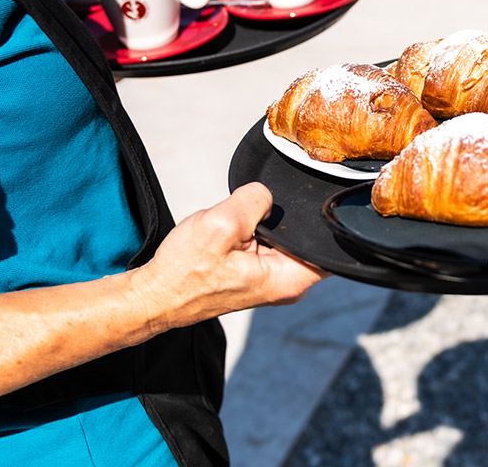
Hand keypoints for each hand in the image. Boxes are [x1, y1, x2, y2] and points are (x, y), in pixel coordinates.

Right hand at [132, 182, 327, 332]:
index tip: (313, 203)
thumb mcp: (221, 224)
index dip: (325, 221)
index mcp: (288, 279)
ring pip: (283, 234)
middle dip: (286, 217)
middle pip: (306, 236)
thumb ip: (254, 201)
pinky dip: (251, 228)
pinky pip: (266, 238)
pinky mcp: (256, 269)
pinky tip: (233, 230)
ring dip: (264, 222)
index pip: (331, 249)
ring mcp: (271, 276)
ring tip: (239, 224)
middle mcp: (286, 282)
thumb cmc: (183, 272)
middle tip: (257, 213)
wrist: (156, 293)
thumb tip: (267, 194)